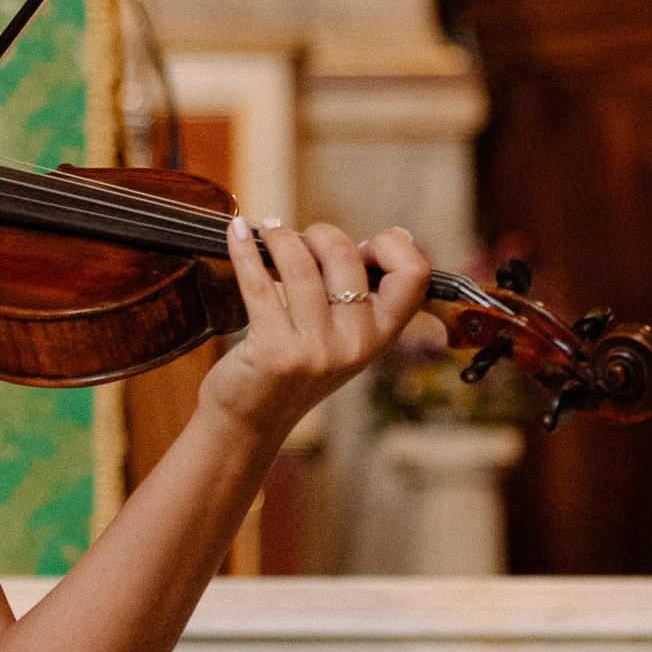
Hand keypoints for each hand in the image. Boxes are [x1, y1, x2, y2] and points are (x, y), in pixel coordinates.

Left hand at [196, 216, 436, 454]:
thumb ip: (365, 296)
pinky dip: (244, 250)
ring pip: (300, 265)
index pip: (413, 275)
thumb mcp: (346, 339)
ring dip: (279, 237)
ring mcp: (317, 350)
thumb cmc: (297, 368)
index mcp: (381, 336)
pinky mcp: (275, 350)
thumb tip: (399, 233)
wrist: (252, 421)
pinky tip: (237, 233)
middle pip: (346, 257)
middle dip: (320, 234)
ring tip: (268, 231)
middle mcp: (356, 344)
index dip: (392, 246)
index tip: (364, 245)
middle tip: (301, 238)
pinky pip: (259, 282)